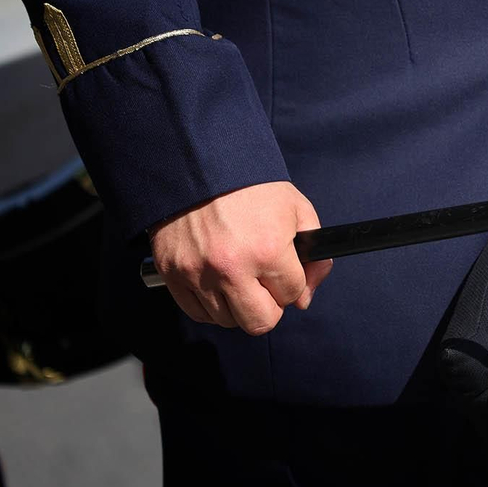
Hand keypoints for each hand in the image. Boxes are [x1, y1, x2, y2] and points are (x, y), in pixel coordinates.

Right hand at [149, 181, 331, 335]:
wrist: (197, 164)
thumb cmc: (249, 186)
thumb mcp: (296, 209)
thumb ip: (314, 255)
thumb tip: (305, 297)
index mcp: (268, 250)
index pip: (292, 295)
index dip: (292, 283)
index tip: (284, 270)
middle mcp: (232, 268)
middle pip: (261, 322)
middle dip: (270, 307)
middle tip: (265, 286)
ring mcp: (199, 274)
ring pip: (228, 320)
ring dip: (238, 306)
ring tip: (239, 278)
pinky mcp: (173, 274)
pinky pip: (197, 313)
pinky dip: (211, 305)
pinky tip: (217, 282)